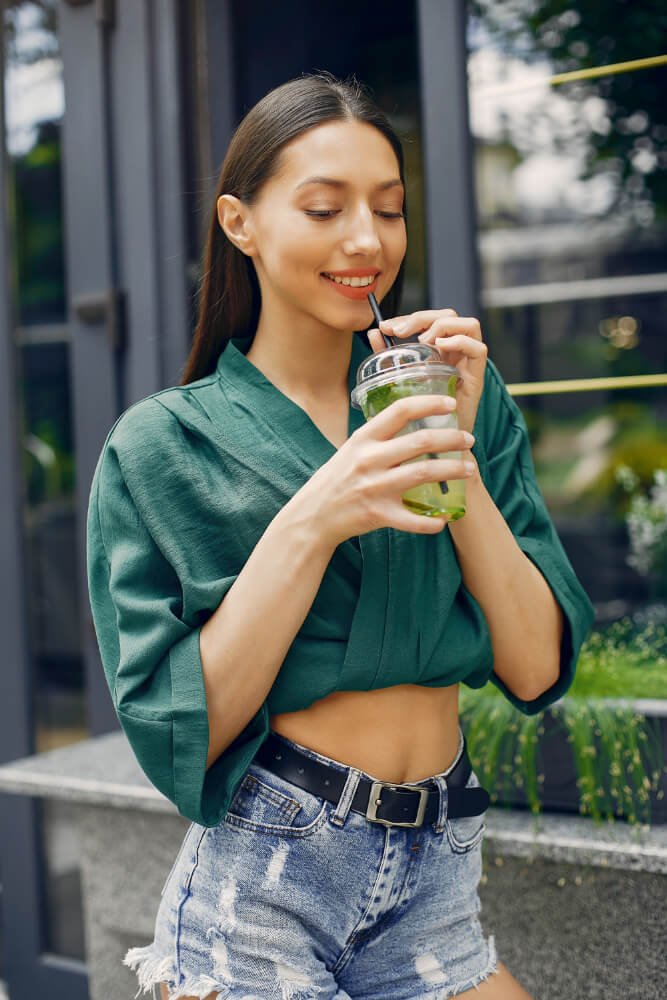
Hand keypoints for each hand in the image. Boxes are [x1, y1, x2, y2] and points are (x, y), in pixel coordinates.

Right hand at [298, 394, 476, 546]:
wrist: (313, 515)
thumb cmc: (336, 479)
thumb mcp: (352, 449)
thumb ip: (379, 437)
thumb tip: (413, 420)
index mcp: (363, 439)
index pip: (401, 410)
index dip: (430, 403)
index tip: (451, 403)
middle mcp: (369, 459)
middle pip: (422, 441)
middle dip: (452, 438)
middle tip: (469, 440)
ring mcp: (374, 487)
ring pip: (425, 472)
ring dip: (453, 470)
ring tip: (469, 469)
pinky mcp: (378, 514)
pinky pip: (413, 519)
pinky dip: (432, 521)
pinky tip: (444, 518)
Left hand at [368, 308, 487, 433]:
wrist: (435, 447)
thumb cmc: (418, 414)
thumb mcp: (400, 378)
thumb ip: (388, 355)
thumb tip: (374, 332)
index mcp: (440, 351)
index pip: (431, 319)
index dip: (409, 317)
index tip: (386, 328)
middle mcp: (457, 354)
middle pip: (450, 316)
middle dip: (422, 317)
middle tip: (399, 332)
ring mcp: (468, 365)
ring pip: (470, 325)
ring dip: (443, 327)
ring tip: (422, 342)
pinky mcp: (476, 379)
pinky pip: (479, 349)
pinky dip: (459, 342)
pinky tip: (439, 349)